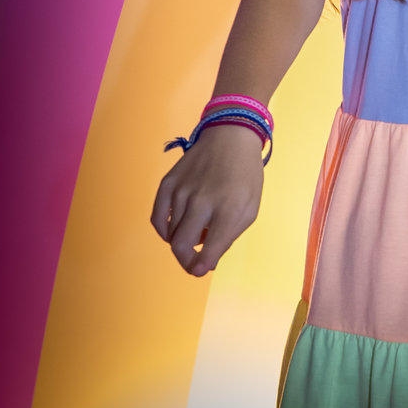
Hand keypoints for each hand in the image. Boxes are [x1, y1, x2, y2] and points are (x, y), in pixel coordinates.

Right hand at [151, 124, 264, 276]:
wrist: (230, 137)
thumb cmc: (244, 176)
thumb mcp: (250, 209)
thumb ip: (229, 236)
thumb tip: (207, 262)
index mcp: (228, 209)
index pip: (210, 247)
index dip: (202, 265)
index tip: (200, 270)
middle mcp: (202, 201)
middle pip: (181, 245)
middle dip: (187, 262)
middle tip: (195, 263)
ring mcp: (182, 191)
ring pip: (171, 234)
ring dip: (182, 241)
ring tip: (198, 229)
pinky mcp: (167, 183)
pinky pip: (157, 218)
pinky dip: (164, 230)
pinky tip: (176, 228)